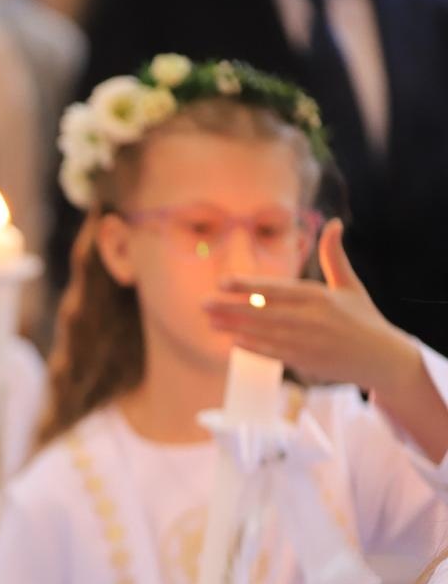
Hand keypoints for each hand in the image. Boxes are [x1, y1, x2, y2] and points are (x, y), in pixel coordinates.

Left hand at [205, 219, 419, 396]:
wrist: (381, 358)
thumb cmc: (363, 318)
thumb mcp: (350, 285)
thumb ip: (334, 256)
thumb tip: (333, 223)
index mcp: (320, 296)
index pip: (276, 289)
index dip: (248, 286)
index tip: (223, 282)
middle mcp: (312, 318)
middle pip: (263, 312)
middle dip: (231, 307)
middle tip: (203, 303)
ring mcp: (307, 341)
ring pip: (263, 333)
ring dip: (234, 327)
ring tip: (210, 320)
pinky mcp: (306, 360)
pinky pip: (272, 352)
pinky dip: (252, 346)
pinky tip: (232, 340)